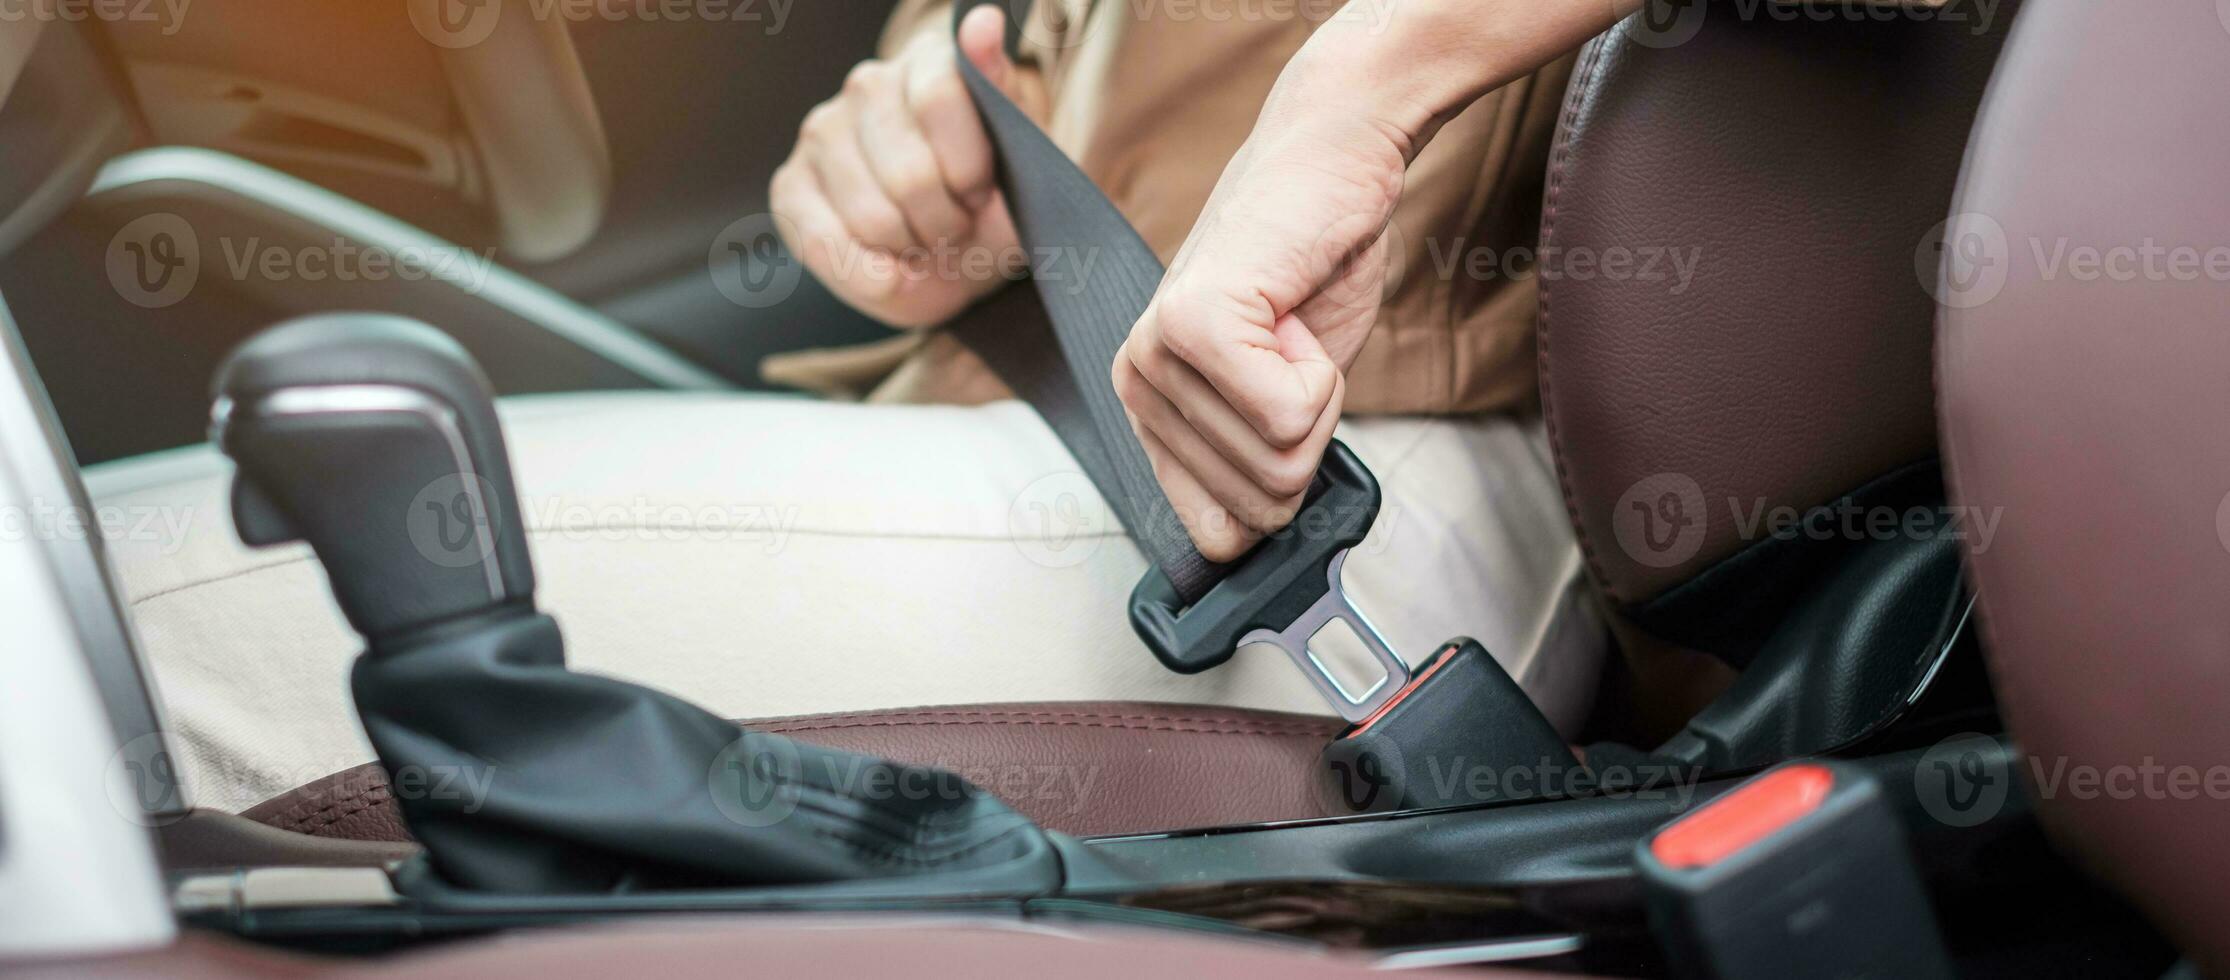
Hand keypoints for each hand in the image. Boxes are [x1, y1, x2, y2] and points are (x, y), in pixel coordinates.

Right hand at [771, 5, 1039, 327]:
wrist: (958, 259)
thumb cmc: (990, 207)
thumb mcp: (1020, 160)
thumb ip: (1001, 93)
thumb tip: (984, 21)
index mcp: (929, 63)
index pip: (942, 97)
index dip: (971, 170)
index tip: (983, 192)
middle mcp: (868, 86)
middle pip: (910, 173)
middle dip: (945, 223)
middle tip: (955, 227)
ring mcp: (823, 133)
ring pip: (872, 217)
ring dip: (910, 251)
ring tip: (923, 242)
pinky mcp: (790, 186)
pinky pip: (824, 244)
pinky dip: (867, 276)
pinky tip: (889, 269)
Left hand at [1112, 51, 1413, 561]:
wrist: (1332, 163)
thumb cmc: (1311, 271)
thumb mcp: (1281, 396)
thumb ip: (1253, 471)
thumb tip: (1240, 552)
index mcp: (1148, 410)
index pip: (1216, 535)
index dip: (1282, 483)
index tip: (1285, 406)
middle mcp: (1136, 384)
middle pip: (1259, 502)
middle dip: (1308, 433)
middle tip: (1295, 355)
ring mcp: (1158, 353)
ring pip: (1277, 461)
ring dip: (1317, 397)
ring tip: (1292, 329)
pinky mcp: (1195, 324)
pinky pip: (1286, 415)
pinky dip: (1321, 372)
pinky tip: (1294, 313)